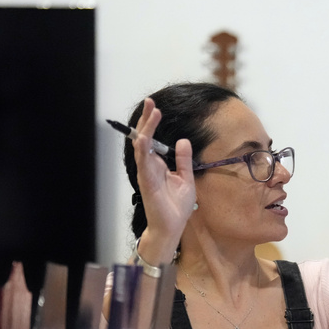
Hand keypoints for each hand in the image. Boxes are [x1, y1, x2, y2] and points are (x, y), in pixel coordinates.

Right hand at [132, 98, 196, 259]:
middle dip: (147, 120)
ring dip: (146, 129)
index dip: (153, 123)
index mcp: (159, 165)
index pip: (154, 139)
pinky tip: (144, 137)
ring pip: (142, 146)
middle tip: (151, 102)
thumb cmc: (176, 206)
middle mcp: (150, 166)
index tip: (156, 107)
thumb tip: (183, 141)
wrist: (172, 227)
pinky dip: (143, 149)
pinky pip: (143, 163)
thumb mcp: (186, 178)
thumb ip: (183, 160)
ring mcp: (147, 173)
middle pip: (145, 138)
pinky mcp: (147, 182)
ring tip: (152, 112)